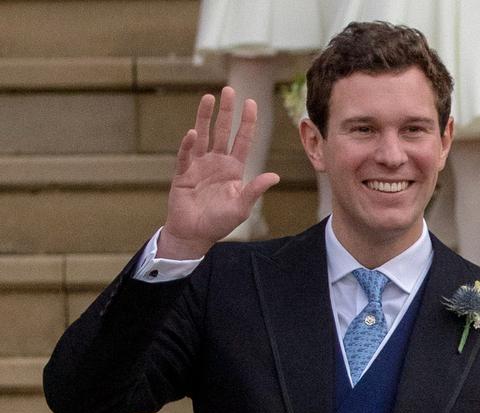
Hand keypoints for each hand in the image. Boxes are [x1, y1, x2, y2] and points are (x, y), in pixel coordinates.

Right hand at [160, 86, 279, 259]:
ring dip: (205, 118)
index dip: (247, 122)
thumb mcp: (241, 206)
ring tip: (209, 98)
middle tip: (229, 89)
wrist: (195, 234)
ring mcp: (198, 165)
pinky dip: (189, 145)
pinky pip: (185, 156)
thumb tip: (275, 176)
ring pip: (203, 136)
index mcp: (233, 168)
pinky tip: (193, 132)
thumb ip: (255, 190)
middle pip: (222, 131)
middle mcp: (216, 162)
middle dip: (226, 112)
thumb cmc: (220, 222)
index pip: (242, 140)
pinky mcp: (183, 174)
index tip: (251, 102)